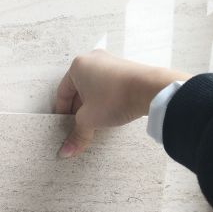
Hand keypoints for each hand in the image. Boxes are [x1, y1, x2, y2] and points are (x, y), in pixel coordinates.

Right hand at [55, 49, 192, 157]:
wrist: (150, 90)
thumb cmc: (115, 98)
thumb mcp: (89, 120)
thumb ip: (76, 135)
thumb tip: (66, 152)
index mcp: (77, 66)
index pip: (62, 93)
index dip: (62, 113)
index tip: (65, 127)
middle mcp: (92, 60)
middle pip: (78, 90)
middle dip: (78, 111)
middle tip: (79, 128)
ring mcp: (110, 63)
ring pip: (94, 89)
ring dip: (92, 107)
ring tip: (95, 123)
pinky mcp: (124, 70)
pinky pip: (108, 87)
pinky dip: (105, 100)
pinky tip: (109, 114)